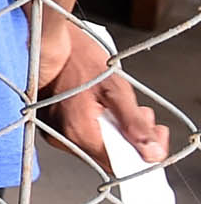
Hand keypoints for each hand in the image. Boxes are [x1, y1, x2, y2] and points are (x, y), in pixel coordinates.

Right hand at [38, 14, 167, 176]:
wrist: (47, 39)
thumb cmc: (78, 58)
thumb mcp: (116, 89)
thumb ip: (135, 125)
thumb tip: (152, 153)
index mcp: (79, 132)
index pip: (117, 164)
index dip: (141, 155)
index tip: (155, 140)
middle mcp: (62, 137)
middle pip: (107, 156)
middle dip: (131, 140)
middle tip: (142, 115)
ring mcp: (54, 131)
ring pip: (96, 145)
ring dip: (116, 131)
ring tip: (123, 107)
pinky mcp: (51, 123)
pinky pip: (82, 135)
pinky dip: (99, 125)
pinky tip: (105, 107)